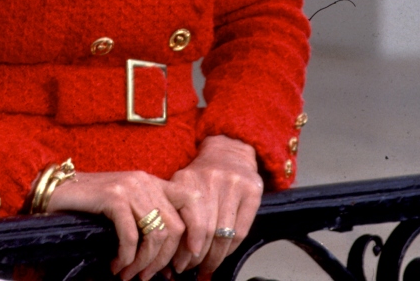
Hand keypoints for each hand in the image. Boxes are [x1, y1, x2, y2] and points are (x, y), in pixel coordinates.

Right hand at [45, 169, 184, 280]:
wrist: (57, 190)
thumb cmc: (91, 205)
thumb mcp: (127, 208)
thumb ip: (149, 224)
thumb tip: (170, 262)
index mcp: (154, 182)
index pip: (192, 202)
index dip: (198, 233)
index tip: (187, 261)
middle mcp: (146, 181)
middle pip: (175, 227)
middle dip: (165, 260)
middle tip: (149, 276)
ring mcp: (130, 187)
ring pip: (156, 234)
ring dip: (144, 263)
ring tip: (130, 274)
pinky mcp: (113, 197)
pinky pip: (131, 235)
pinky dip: (126, 257)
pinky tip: (116, 264)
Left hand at [163, 135, 262, 278]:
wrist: (228, 151)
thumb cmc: (200, 175)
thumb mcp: (181, 186)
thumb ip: (174, 212)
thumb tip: (167, 253)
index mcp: (188, 179)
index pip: (188, 223)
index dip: (184, 249)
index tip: (177, 265)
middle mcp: (212, 180)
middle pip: (206, 231)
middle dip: (197, 257)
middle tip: (190, 269)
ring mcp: (234, 185)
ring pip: (224, 234)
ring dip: (214, 257)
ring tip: (206, 267)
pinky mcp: (252, 191)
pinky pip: (241, 231)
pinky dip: (231, 249)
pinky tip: (222, 255)